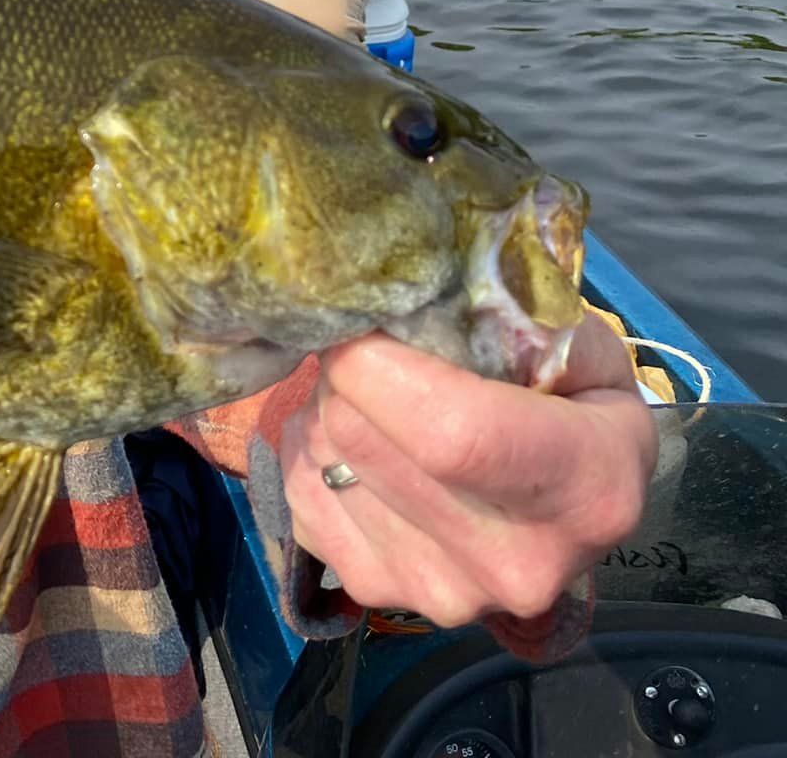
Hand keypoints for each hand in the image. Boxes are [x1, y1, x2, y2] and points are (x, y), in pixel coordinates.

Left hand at [282, 318, 655, 626]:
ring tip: (377, 399)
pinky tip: (357, 443)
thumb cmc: (579, 410)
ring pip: (322, 459)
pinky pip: (301, 495)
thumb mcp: (585, 351)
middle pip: (364, 437)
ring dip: (327, 409)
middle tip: (371, 347)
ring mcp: (443, 590)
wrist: (573, 509)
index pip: (449, 433)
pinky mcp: (381, 592)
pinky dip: (312, 453)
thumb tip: (421, 293)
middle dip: (346, 371)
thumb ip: (522, 317)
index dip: (378, 365)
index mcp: (583, 489)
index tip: (362, 320)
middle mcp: (514, 561)